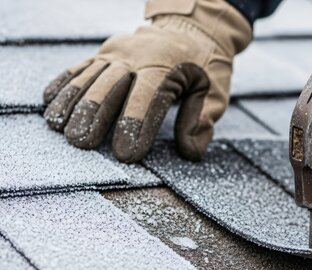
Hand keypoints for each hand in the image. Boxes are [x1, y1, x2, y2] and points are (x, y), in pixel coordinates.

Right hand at [43, 0, 251, 162]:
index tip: (126, 154)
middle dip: (94, 115)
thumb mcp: (214, 92)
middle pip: (110, 86)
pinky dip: (64, 85)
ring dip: (72, 103)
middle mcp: (137, 57)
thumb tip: (190, 153)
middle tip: (82, 143)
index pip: (147, 98)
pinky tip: (50, 105)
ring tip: (60, 129)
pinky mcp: (104, 53)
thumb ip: (202, 121)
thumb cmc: (205, 67)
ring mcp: (117, 53)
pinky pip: (80, 68)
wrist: (191, 29)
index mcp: (166, 67)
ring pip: (89, 77)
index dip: (135, 126)